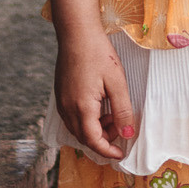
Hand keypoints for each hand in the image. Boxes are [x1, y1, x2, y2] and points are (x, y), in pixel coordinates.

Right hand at [55, 26, 136, 161]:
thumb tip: (128, 134)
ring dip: (95, 129)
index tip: (120, 153)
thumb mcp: (116, 82)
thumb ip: (122, 110)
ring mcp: (61, 102)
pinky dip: (87, 120)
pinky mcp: (60, 95)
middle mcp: (67, 109)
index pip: (93, 141)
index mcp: (82, 107)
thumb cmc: (98, 54)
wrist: (77, 34)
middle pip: (84, 138)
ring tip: (113, 114)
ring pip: (77, 128)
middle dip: (103, 139)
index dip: (107, 150)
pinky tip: (100, 107)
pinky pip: (72, 117)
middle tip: (121, 128)